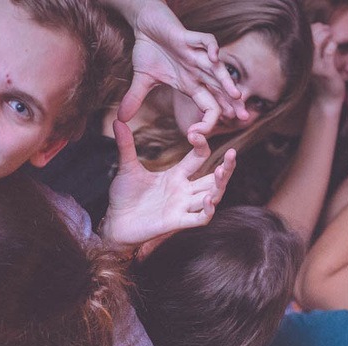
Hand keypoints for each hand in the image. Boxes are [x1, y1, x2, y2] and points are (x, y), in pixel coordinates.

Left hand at [102, 120, 234, 251]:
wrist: (115, 223)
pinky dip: (207, 211)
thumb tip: (117, 120)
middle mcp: (183, 191)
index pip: (199, 158)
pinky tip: (208, 199)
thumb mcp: (127, 168)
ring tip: (221, 171)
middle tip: (233, 153)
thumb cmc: (124, 198)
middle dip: (226, 167)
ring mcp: (182, 207)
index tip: (195, 132)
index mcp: (176, 176)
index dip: (201, 144)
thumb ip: (126, 146)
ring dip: (219, 186)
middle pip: (214, 179)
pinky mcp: (176, 222)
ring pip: (212, 197)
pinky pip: (200, 219)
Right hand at [118, 0, 245, 137]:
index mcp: (189, 83)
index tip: (200, 135)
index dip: (208, 120)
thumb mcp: (141, 80)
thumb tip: (120, 119)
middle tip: (245, 118)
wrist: (145, 23)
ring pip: (216, 69)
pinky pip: (205, 41)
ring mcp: (194, 54)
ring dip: (226, 81)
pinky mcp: (187, 37)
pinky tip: (215, 58)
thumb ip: (135, 99)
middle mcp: (196, 71)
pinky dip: (211, 48)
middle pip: (219, 90)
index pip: (206, 105)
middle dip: (232, 104)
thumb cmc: (148, 49)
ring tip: (237, 95)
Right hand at [310, 24, 345, 108]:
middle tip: (328, 30)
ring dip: (324, 36)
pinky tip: (334, 44)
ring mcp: (316, 68)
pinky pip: (328, 56)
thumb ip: (318, 47)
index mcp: (303, 60)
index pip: (303, 37)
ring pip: (315, 46)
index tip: (322, 27)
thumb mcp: (318, 61)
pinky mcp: (326, 72)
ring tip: (330, 34)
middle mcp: (307, 63)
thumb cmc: (324, 78)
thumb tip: (321, 28)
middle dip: (319, 30)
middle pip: (308, 38)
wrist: (327, 99)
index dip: (312, 28)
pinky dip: (331, 47)